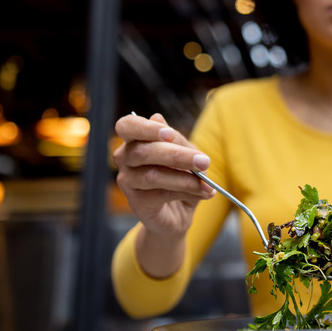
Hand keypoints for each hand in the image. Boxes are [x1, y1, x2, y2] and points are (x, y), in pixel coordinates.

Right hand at [113, 113, 214, 237]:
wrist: (179, 213)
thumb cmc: (180, 177)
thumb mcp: (186, 155)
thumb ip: (176, 140)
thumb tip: (158, 118)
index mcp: (135, 140)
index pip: (127, 126)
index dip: (146, 128)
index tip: (170, 134)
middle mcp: (125, 158)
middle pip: (143, 152)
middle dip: (177, 156)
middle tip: (204, 161)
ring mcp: (127, 181)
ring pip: (153, 175)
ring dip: (185, 179)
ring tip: (206, 183)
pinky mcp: (136, 202)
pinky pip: (161, 194)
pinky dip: (186, 192)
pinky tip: (203, 192)